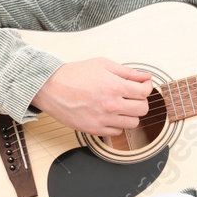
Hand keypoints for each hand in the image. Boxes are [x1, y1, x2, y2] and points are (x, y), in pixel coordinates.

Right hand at [32, 58, 151, 136]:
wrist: (50, 87)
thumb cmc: (73, 74)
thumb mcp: (102, 65)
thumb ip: (127, 72)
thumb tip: (145, 77)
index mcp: (115, 86)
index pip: (145, 92)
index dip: (146, 88)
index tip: (143, 86)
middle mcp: (112, 105)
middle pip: (143, 109)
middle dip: (140, 101)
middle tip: (132, 96)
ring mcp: (103, 119)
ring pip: (133, 123)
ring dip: (130, 114)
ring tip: (120, 106)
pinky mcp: (94, 129)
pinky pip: (117, 132)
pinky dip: (117, 125)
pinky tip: (110, 115)